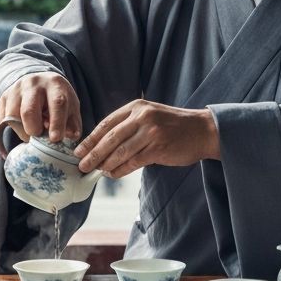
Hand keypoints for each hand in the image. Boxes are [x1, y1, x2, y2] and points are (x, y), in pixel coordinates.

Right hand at [0, 72, 81, 143]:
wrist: (39, 83)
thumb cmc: (57, 100)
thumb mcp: (70, 107)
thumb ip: (73, 123)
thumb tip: (71, 136)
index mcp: (55, 83)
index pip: (57, 103)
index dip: (57, 123)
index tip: (55, 138)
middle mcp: (33, 83)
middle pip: (28, 110)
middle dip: (34, 129)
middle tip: (39, 135)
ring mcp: (16, 89)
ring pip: (12, 117)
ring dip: (21, 131)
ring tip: (32, 130)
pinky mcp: (4, 96)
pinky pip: (3, 119)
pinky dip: (11, 129)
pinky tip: (22, 128)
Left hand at [73, 99, 219, 177]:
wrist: (202, 130)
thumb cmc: (172, 125)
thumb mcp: (149, 115)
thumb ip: (128, 125)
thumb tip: (102, 145)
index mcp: (136, 106)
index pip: (107, 123)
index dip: (91, 138)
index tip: (78, 150)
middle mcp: (142, 117)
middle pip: (110, 138)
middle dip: (93, 153)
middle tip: (82, 165)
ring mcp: (150, 132)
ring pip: (120, 151)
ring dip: (105, 164)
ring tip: (96, 171)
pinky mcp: (158, 148)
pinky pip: (133, 162)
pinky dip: (121, 170)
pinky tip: (113, 174)